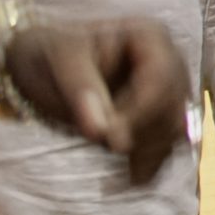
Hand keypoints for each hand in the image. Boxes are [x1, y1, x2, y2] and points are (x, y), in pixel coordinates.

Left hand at [4, 18, 192, 182]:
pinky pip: (167, 144)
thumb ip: (82, 92)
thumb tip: (100, 132)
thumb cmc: (49, 53)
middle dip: (143, 132)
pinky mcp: (161, 117)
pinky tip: (132, 178)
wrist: (40, 64)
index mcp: (150, 36)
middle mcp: (169, 61)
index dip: (141, 112)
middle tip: (107, 148)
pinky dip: (151, 162)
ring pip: (174, 128)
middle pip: (173, 106)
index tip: (112, 140)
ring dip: (148, 150)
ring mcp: (169, 90)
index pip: (161, 79)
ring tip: (115, 165)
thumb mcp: (59, 61)